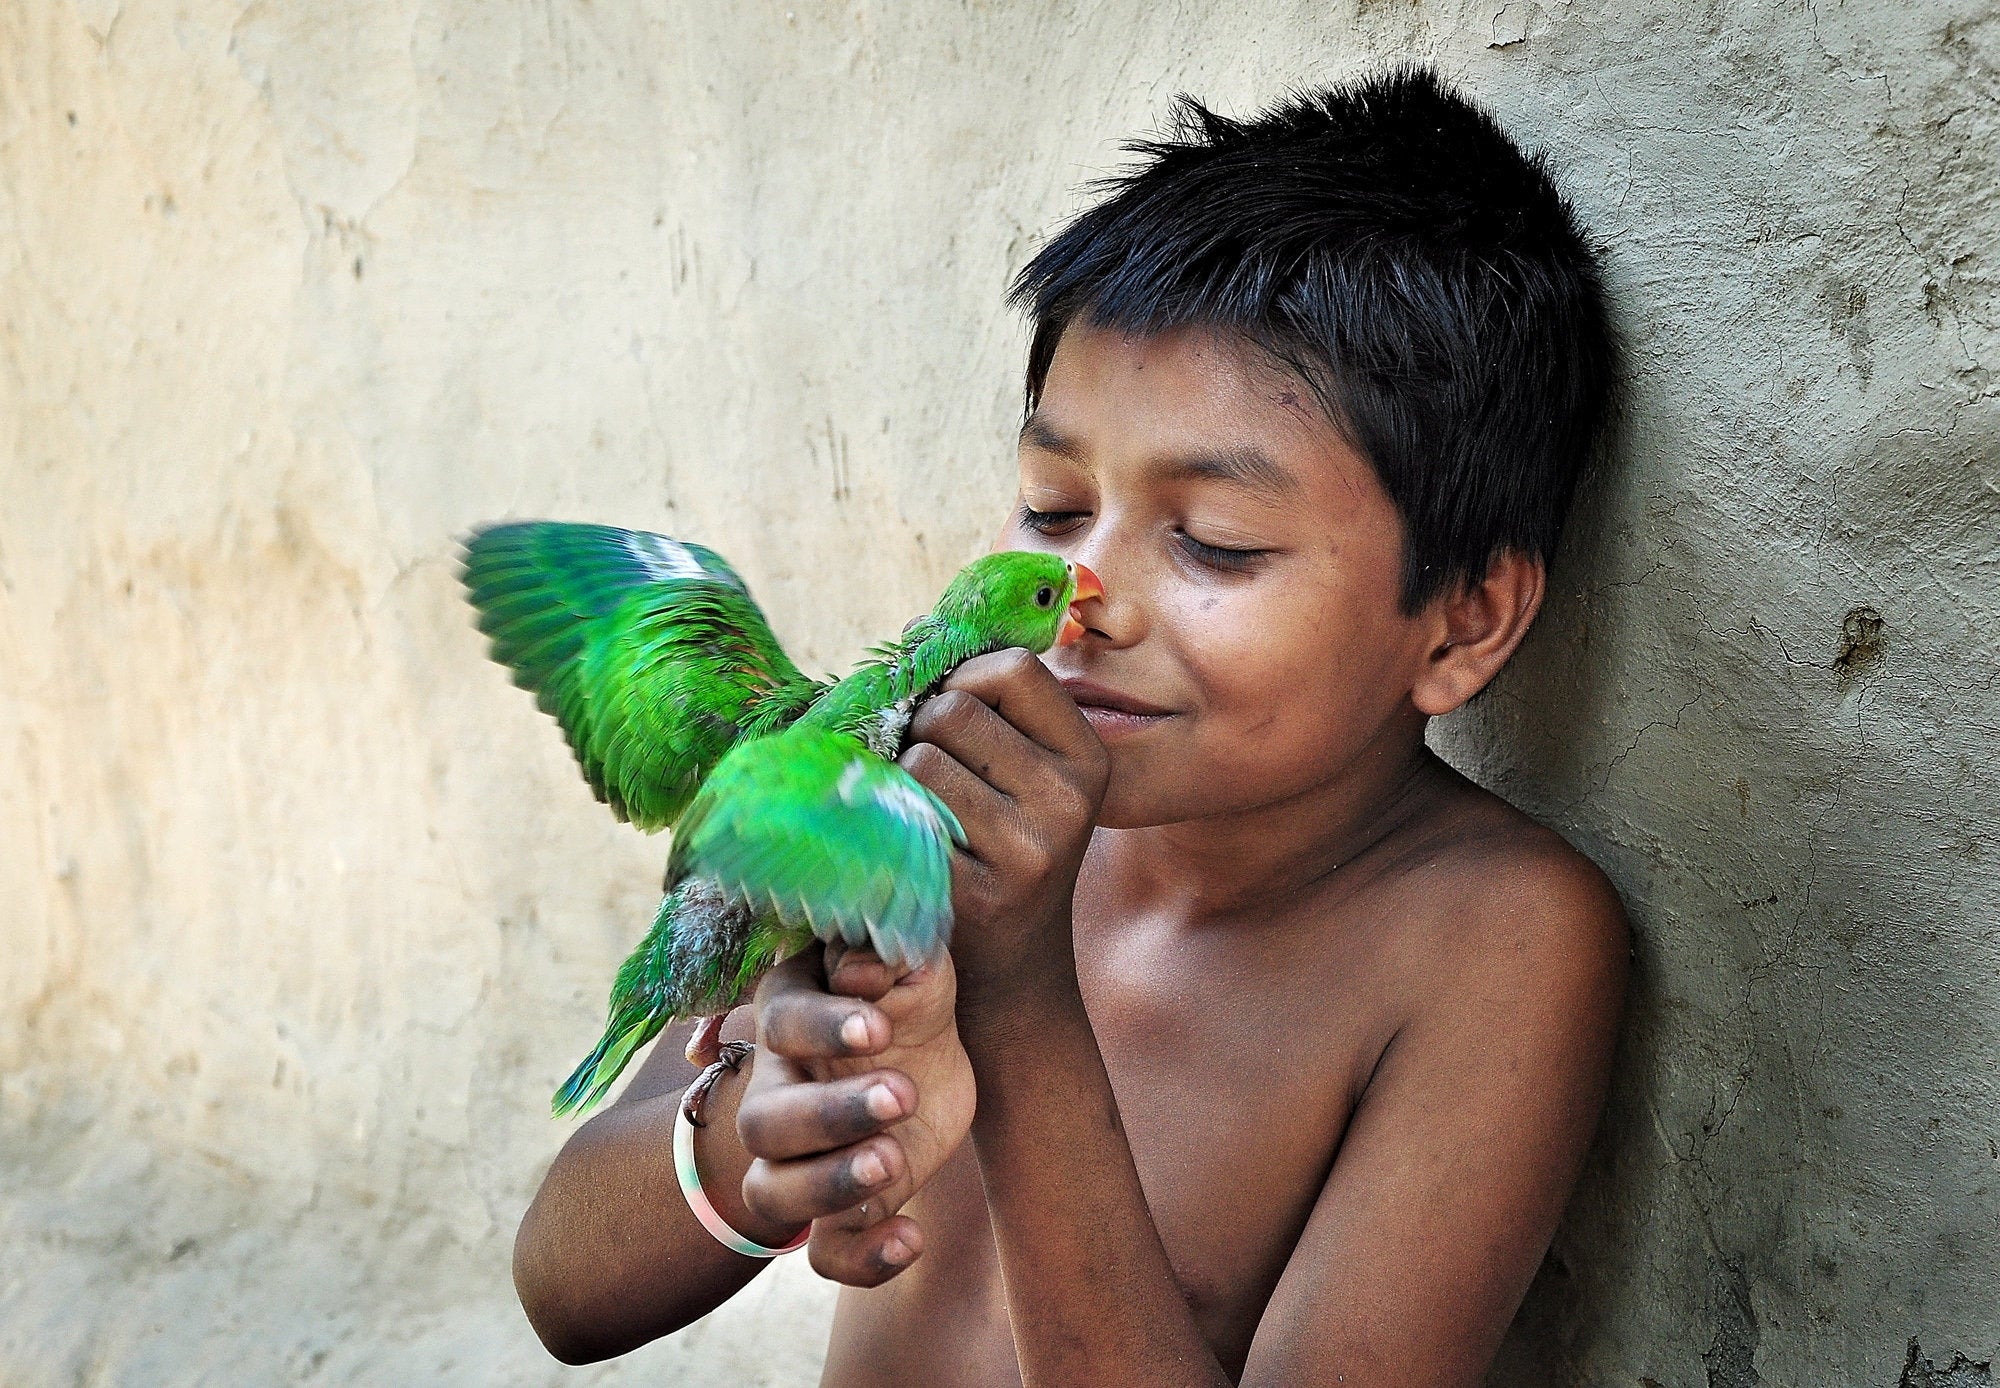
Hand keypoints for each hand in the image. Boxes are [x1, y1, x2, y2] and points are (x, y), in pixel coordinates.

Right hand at [737, 942, 974, 1285]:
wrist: (924, 1062)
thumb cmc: (906, 1001)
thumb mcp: (912, 969)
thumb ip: (890, 959)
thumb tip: (861, 971)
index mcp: (790, 1015)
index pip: (784, 1020)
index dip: (824, 1027)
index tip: (879, 1029)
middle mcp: (777, 1092)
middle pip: (764, 1119)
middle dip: (829, 1114)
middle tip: (901, 1095)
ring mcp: (797, 1160)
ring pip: (774, 1193)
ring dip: (830, 1185)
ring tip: (892, 1161)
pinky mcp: (837, 1211)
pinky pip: (826, 1254)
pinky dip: (863, 1258)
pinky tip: (912, 1238)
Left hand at [897, 648, 1109, 1040]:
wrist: (1013, 966)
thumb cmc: (1006, 843)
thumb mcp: (1031, 773)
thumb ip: (994, 704)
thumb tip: (920, 627)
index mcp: (1089, 757)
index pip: (1013, 668)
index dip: (966, 678)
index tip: (954, 711)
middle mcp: (1070, 801)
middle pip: (954, 712)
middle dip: (924, 730)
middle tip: (927, 768)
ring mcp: (1028, 852)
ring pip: (921, 761)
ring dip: (901, 778)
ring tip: (919, 807)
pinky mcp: (978, 895)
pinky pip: (903, 820)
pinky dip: (890, 823)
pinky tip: (908, 844)